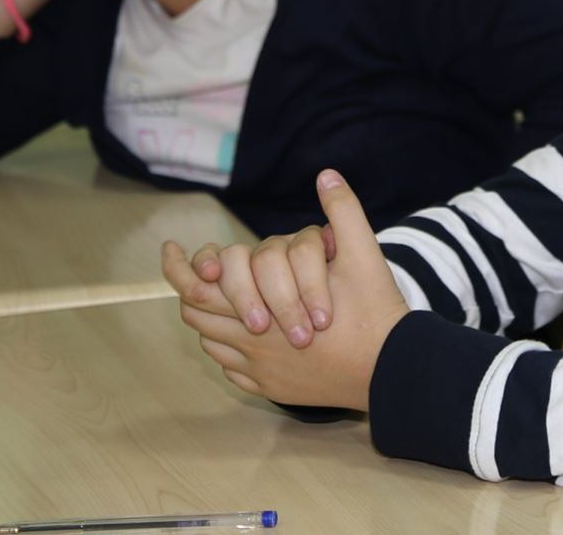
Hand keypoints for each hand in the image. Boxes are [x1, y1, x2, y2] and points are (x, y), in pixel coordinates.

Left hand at [161, 170, 407, 408]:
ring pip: (210, 338)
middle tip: (192, 266)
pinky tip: (242, 330)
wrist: (392, 369)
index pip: (199, 286)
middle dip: (189, 285)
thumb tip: (326, 175)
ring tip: (218, 293)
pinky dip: (226, 344)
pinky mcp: (270, 387)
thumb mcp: (363, 253)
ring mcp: (259, 369)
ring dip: (210, 314)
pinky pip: (229, 366)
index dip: (179, 265)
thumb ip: (343, 212)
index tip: (171, 247)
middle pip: (198, 311)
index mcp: (264, 308)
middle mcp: (253, 342)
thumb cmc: (375, 310)